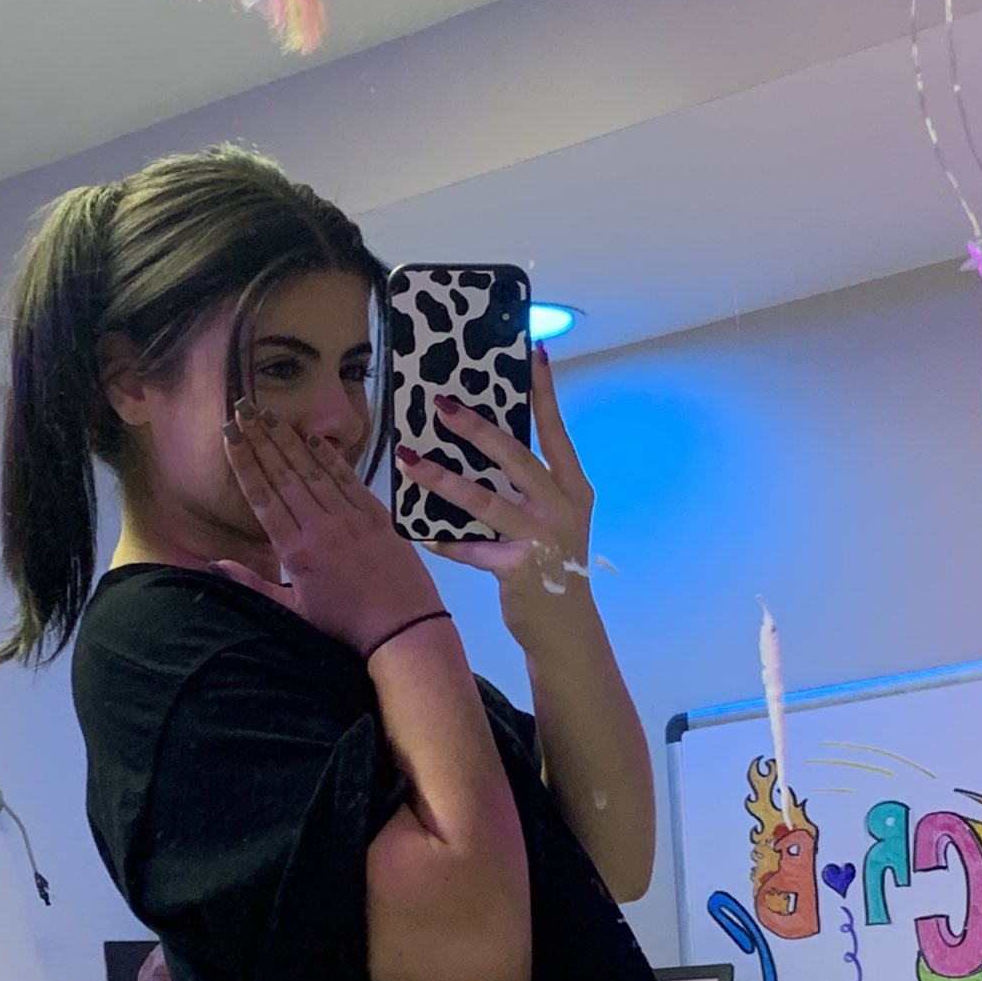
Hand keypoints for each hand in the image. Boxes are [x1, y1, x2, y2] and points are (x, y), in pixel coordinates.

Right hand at [214, 403, 443, 655]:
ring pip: (312, 470)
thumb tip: (215, 564)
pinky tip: (312, 439)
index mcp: (296, 551)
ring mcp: (350, 517)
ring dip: (288, 440)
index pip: (263, 496)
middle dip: (260, 439)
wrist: (402, 626)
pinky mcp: (375, 514)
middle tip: (242, 408)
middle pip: (283, 474)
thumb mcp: (293, 610)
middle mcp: (320, 526)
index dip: (245, 462)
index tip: (230, 434)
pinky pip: (347, 478)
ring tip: (269, 414)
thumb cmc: (346, 624)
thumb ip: (254, 584)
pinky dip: (329, 456)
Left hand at [409, 346, 597, 643]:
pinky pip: (472, 549)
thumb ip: (531, 487)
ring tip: (409, 460)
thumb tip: (485, 446)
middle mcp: (560, 508)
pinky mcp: (518, 569)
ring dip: (442, 479)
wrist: (567, 627)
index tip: (532, 353)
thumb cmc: (555, 566)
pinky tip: (422, 533)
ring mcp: (540, 539)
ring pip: (484, 500)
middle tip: (441, 404)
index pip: (555, 431)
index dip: (544, 393)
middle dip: (476, 429)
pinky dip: (445, 541)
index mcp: (573, 488)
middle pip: (514, 457)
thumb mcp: (556, 520)